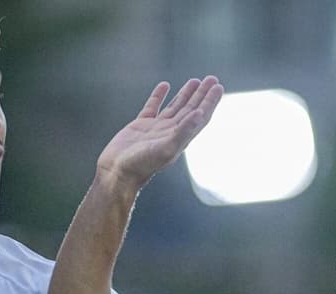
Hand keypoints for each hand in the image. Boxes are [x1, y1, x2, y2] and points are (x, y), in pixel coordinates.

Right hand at [96, 76, 223, 189]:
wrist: (117, 172)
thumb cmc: (142, 164)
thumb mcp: (166, 149)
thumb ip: (183, 132)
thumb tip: (200, 115)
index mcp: (180, 138)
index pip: (200, 116)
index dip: (210, 102)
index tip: (218, 87)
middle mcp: (171, 132)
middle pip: (191, 109)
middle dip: (202, 94)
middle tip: (212, 78)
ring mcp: (156, 128)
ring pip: (175, 107)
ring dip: (186, 94)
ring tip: (195, 80)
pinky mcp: (140, 126)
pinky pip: (152, 107)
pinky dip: (159, 95)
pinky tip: (165, 85)